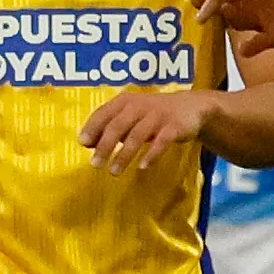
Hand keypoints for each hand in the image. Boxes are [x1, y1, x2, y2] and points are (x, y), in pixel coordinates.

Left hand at [81, 86, 215, 170]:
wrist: (191, 107)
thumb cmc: (152, 114)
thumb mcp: (130, 116)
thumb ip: (109, 127)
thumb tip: (86, 143)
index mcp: (126, 101)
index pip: (104, 113)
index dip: (92, 127)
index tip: (82, 144)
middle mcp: (140, 106)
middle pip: (118, 125)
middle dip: (105, 146)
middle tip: (95, 164)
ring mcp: (158, 116)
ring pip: (137, 135)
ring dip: (124, 155)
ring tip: (114, 172)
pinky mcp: (174, 127)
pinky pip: (161, 142)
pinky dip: (151, 154)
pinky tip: (142, 167)